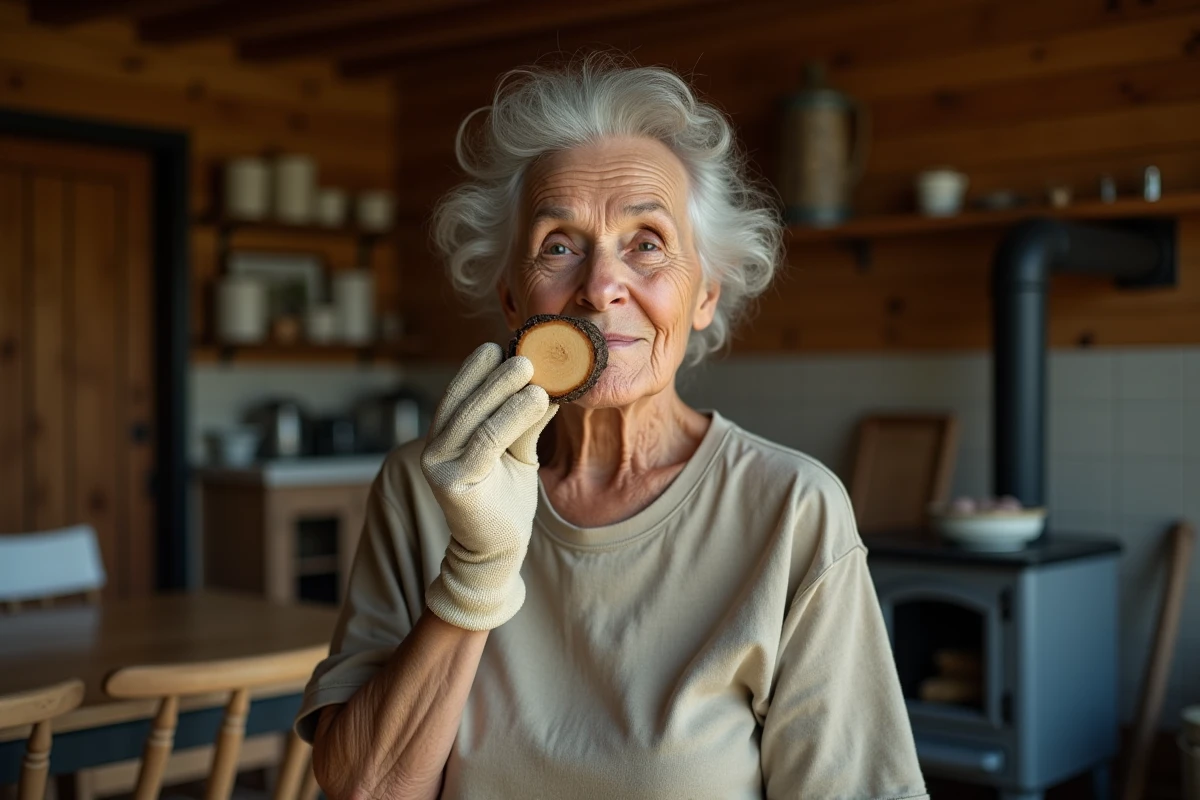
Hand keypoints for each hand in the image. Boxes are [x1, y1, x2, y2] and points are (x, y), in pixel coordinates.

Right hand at [420, 342, 556, 630]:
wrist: (498, 550)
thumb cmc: (506, 498)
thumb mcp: (519, 450)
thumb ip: (525, 419)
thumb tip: (550, 383)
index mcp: (445, 436)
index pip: (459, 394)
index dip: (477, 368)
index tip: (503, 343)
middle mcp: (434, 447)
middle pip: (466, 402)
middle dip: (496, 375)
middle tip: (525, 353)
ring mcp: (438, 465)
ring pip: (477, 419)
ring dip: (506, 391)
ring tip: (534, 372)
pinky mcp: (451, 483)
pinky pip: (486, 443)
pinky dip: (512, 418)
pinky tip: (537, 400)